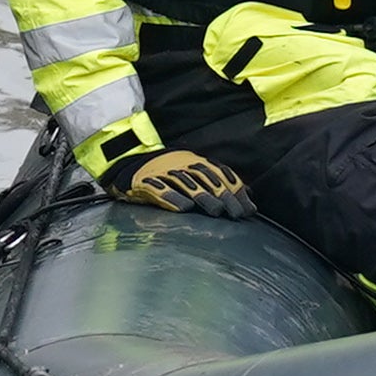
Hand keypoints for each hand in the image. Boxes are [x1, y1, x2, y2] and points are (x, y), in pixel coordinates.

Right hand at [105, 146, 256, 217]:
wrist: (124, 161)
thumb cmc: (165, 172)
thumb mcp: (192, 173)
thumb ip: (219, 183)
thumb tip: (250, 195)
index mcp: (195, 161)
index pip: (221, 174)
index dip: (236, 191)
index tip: (249, 209)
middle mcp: (182, 164)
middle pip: (207, 179)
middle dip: (224, 196)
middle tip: (236, 214)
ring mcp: (163, 172)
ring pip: (187, 184)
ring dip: (204, 198)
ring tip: (217, 212)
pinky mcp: (145, 182)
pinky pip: (160, 190)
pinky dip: (173, 198)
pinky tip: (184, 209)